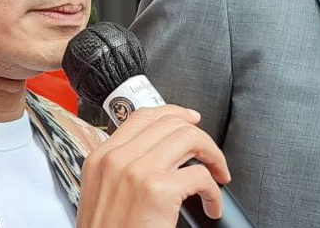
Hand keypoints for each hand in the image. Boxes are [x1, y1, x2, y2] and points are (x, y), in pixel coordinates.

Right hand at [76, 105, 230, 227]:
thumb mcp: (101, 192)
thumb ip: (120, 167)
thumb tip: (156, 154)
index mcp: (101, 157)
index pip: (142, 116)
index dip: (173, 112)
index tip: (191, 120)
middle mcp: (116, 158)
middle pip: (169, 123)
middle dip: (200, 137)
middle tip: (211, 157)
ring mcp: (136, 172)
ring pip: (188, 139)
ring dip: (213, 156)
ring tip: (218, 176)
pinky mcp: (157, 191)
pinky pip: (200, 176)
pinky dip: (214, 193)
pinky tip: (210, 206)